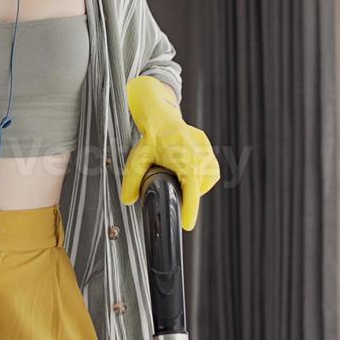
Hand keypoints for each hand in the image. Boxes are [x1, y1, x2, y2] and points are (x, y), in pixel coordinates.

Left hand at [119, 75, 219, 230]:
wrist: (160, 115)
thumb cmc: (150, 137)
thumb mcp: (137, 159)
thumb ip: (132, 180)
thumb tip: (128, 200)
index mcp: (182, 155)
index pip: (191, 186)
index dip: (190, 207)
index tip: (187, 224)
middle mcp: (197, 151)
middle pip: (200, 185)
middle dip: (190, 195)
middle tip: (176, 194)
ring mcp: (204, 147)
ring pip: (209, 177)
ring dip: (198, 185)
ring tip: (183, 183)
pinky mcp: (206, 145)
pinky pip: (212, 168)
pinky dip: (203, 176)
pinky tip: (191, 174)